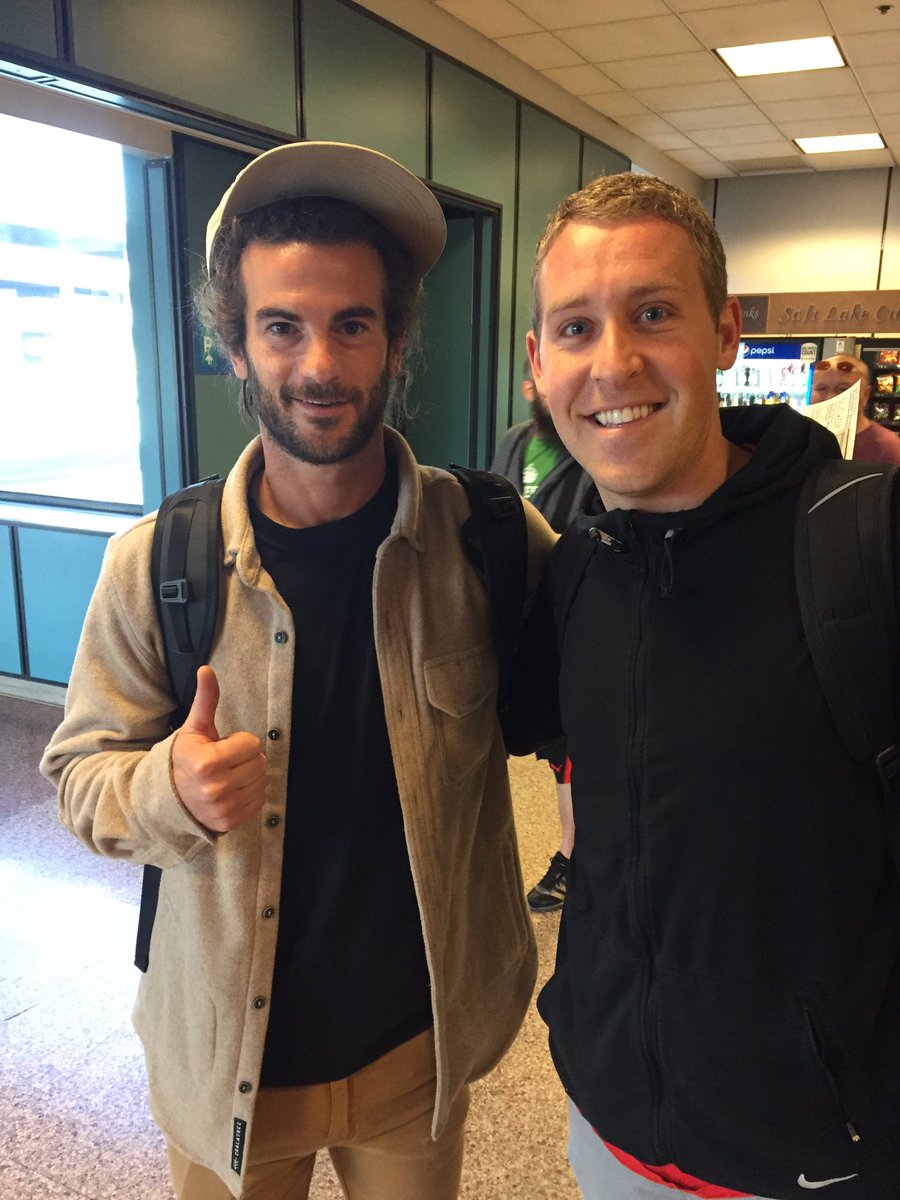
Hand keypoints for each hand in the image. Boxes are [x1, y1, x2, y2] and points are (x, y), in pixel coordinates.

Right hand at [172, 666, 267, 832]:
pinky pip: (260, 801)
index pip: (252, 744)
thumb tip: (207, 669)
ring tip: (228, 775)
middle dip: (246, 758)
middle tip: (226, 761)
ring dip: (250, 776)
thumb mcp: (194, 728)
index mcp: (208, 762)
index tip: (222, 746)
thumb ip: (206, 700)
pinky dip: (250, 794)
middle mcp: (217, 788)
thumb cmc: (184, 758)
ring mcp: (224, 808)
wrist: (168, 798)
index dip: (239, 741)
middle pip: (260, 763)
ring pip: (262, 781)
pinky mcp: (231, 822)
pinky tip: (232, 791)